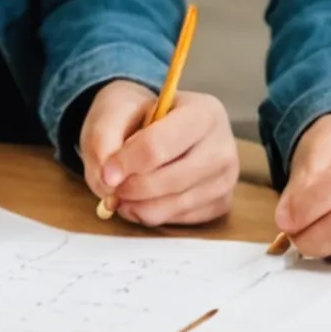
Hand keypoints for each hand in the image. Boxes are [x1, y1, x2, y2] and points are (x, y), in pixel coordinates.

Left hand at [79, 80, 238, 225]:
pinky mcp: (223, 203)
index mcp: (203, 111)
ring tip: (123, 195)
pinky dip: (155, 215)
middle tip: (112, 188)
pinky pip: (182, 220)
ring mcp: (227, 178)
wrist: (161, 123)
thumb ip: (103, 138)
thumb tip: (106, 182)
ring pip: (176, 205)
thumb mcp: (115, 111)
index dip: (127, 163)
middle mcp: (223, 146)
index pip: (159, 145)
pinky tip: (143, 200)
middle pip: (172, 180)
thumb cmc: (139, 115)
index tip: (106, 173)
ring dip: (140, 206)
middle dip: (133, 188)